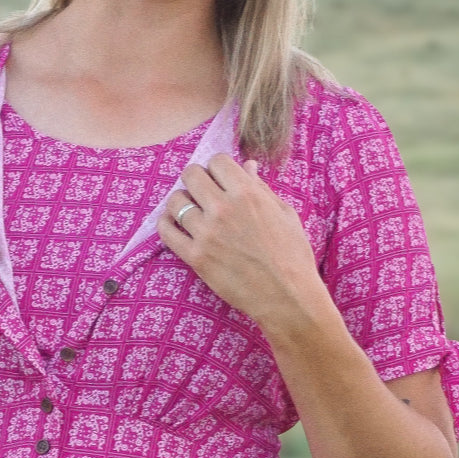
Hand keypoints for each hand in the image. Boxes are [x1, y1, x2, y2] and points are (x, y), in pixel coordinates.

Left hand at [157, 154, 326, 341]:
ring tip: (190, 211)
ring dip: (181, 202)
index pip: (216, 161)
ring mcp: (207, 233)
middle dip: (196, 179)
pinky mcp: (195, 257)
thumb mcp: (284, 213)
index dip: (218, 168)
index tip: (220, 179)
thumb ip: (261, 187)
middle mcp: (223, 208)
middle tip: (202, 192)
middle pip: (191, 174)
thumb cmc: (292, 255)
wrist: (287, 296)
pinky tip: (175, 225)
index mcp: (247, 193)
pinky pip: (166, 231)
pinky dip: (167, 224)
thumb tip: (246, 166)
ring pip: (175, 201)